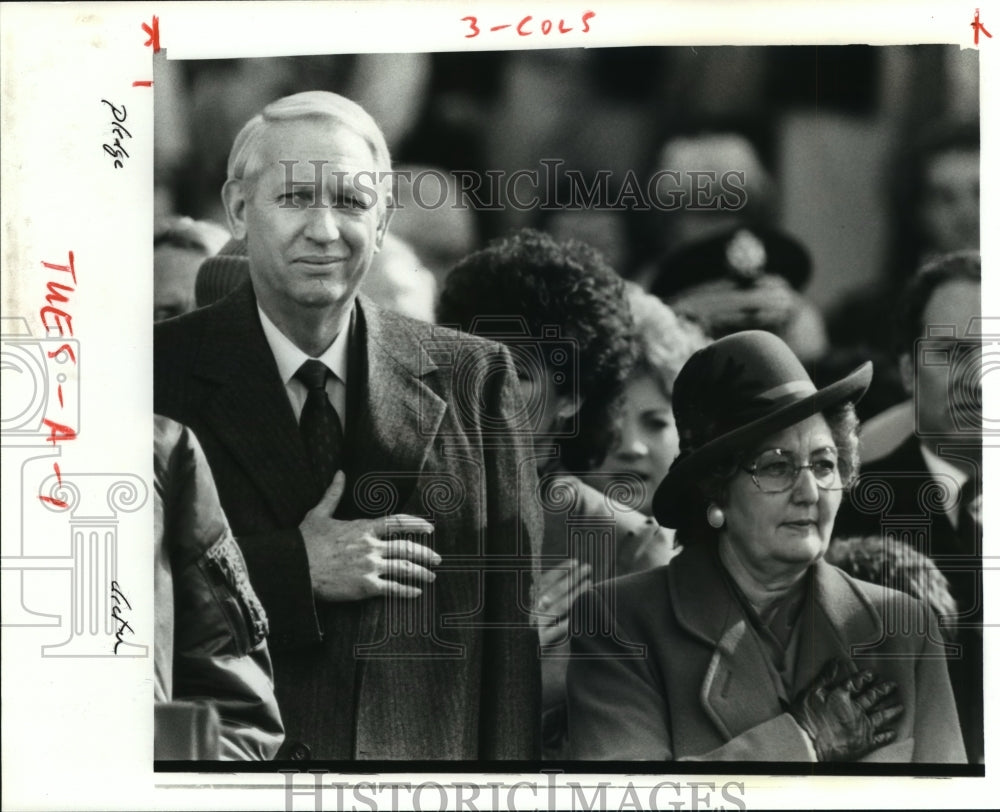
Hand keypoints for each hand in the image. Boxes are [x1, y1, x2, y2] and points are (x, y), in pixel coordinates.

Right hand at [299, 471, 438, 600]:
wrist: (295, 568)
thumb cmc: (305, 542)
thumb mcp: (319, 513)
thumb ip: (333, 494)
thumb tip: (340, 473)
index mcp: (363, 528)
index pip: (397, 523)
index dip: (417, 525)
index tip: (431, 528)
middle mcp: (371, 546)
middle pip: (407, 548)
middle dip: (426, 553)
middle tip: (438, 559)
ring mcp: (370, 566)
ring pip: (404, 568)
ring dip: (421, 573)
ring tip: (432, 577)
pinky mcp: (365, 586)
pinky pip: (393, 588)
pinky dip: (407, 590)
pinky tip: (416, 592)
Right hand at [535, 560, 591, 647]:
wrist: (544, 661)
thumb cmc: (556, 632)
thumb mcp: (557, 613)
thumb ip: (562, 597)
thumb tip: (579, 574)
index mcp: (538, 602)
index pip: (546, 581)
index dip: (560, 571)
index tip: (575, 562)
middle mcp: (537, 611)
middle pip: (555, 591)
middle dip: (572, 578)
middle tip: (588, 567)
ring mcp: (539, 626)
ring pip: (557, 608)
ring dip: (574, 594)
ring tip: (589, 584)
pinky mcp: (543, 642)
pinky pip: (552, 632)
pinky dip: (562, 626)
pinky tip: (573, 620)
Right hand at [790, 658, 903, 761]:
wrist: (808, 741)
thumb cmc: (806, 716)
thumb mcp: (811, 691)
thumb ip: (825, 677)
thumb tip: (835, 662)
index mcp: (842, 696)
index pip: (856, 683)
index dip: (864, 678)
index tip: (872, 674)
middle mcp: (855, 709)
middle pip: (872, 697)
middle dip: (883, 690)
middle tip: (893, 686)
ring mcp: (862, 725)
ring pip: (880, 716)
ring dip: (891, 711)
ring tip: (900, 707)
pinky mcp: (863, 742)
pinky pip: (879, 738)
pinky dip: (886, 736)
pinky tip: (893, 733)